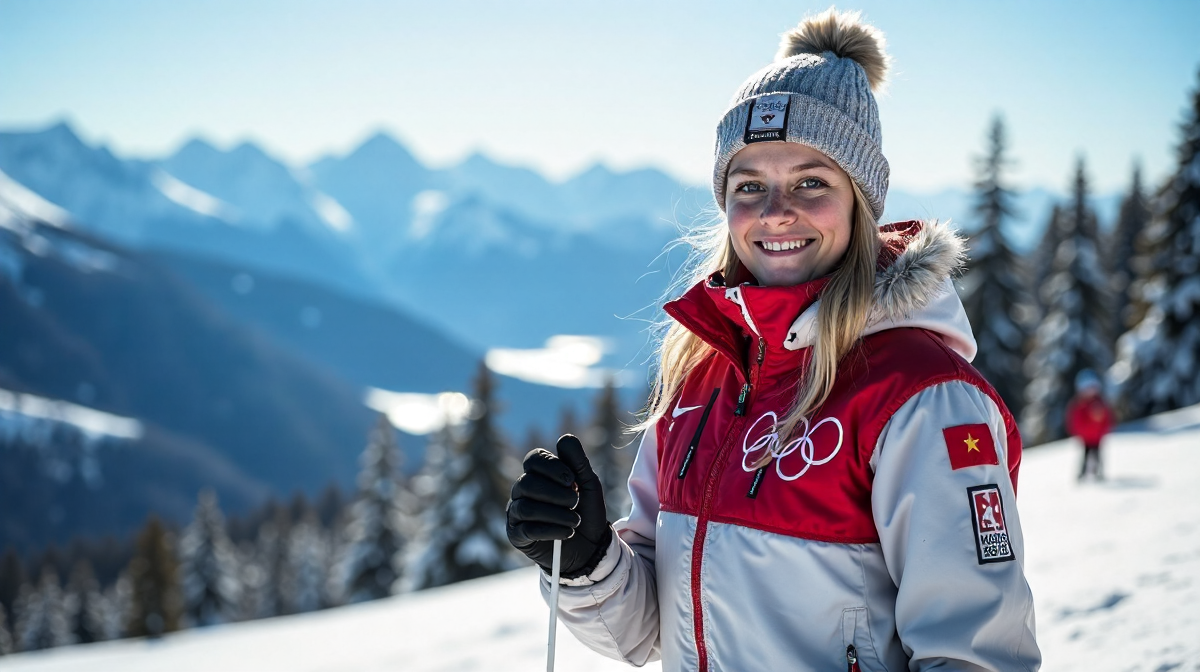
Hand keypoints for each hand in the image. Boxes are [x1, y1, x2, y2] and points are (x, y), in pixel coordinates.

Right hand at [506, 434, 611, 578]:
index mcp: (538, 474)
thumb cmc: (587, 511)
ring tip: (575, 521)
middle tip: (576, 502)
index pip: (533, 459)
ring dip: (556, 514)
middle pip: (527, 483)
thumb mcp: (589, 484)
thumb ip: (578, 461)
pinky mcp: (517, 535)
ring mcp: (516, 512)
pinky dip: (551, 530)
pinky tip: (567, 533)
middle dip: (556, 493)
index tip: (573, 480)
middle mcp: (522, 490)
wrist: (590, 547)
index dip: (552, 467)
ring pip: (526, 507)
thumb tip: (564, 438)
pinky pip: (526, 529)